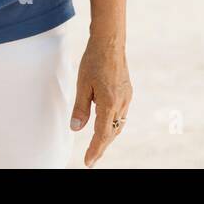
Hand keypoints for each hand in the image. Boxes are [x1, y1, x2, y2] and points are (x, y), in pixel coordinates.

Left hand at [70, 32, 131, 167]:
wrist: (111, 41)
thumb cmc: (94, 60)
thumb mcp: (82, 84)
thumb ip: (80, 108)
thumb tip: (75, 129)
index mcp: (109, 102)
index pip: (102, 133)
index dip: (95, 149)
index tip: (88, 162)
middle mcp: (121, 102)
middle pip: (112, 132)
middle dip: (102, 146)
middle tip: (91, 158)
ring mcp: (127, 97)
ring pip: (119, 123)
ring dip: (108, 135)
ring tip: (97, 145)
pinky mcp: (127, 91)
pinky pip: (121, 114)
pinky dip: (113, 123)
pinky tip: (106, 123)